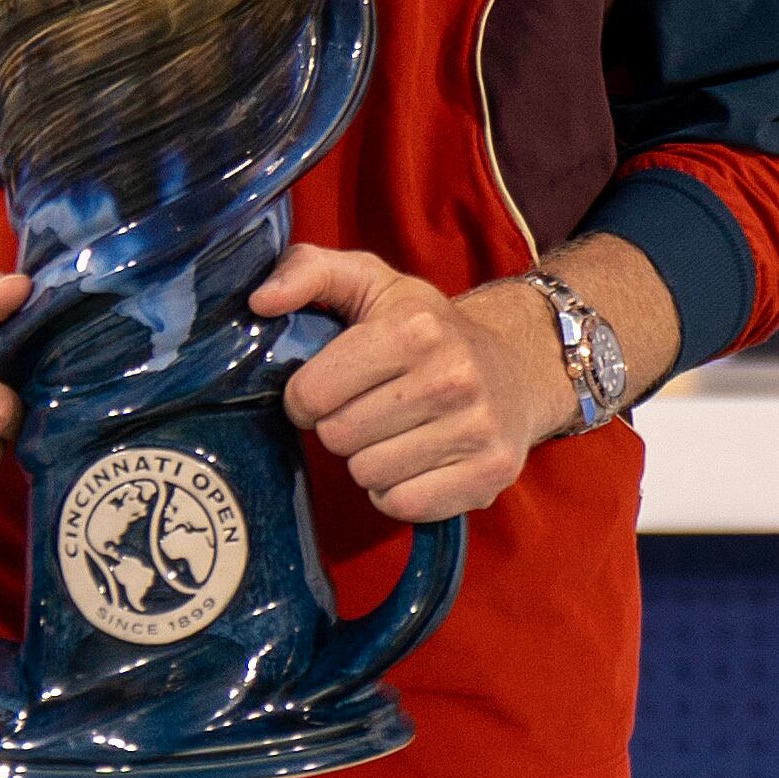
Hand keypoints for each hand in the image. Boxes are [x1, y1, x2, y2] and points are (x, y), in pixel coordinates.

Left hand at [253, 248, 571, 522]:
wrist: (519, 366)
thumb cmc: (428, 328)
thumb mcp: (370, 283)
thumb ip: (307, 272)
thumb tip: (260, 301)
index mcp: (416, 327)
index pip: (312, 392)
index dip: (308, 395)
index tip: (332, 386)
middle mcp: (453, 377)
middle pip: (338, 437)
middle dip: (342, 426)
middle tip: (369, 409)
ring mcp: (477, 428)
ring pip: (368, 475)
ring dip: (370, 460)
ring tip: (396, 433)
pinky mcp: (490, 473)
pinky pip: (404, 505)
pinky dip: (399, 491)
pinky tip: (417, 461)